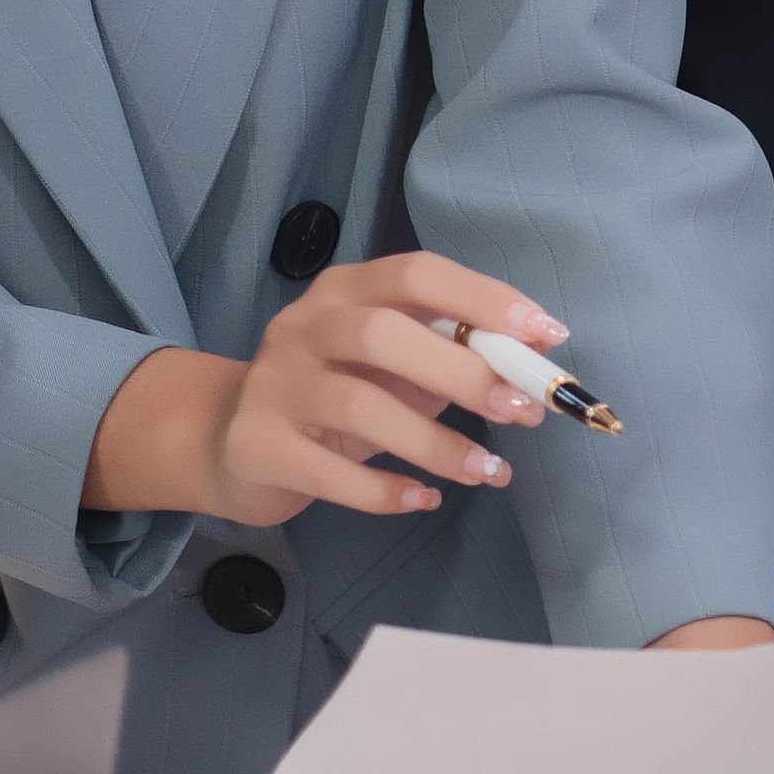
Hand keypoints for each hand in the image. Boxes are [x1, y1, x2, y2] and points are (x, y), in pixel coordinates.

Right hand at [87, 251, 561, 526]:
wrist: (225, 440)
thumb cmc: (331, 395)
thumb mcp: (389, 366)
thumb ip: (449, 358)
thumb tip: (533, 370)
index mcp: (345, 290)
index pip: (417, 274)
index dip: (484, 300)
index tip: (547, 336)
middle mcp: (303, 325)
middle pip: (384, 333)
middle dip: (464, 371)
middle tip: (523, 411)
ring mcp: (274, 385)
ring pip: (358, 406)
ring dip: (435, 443)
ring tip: (487, 473)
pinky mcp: (257, 446)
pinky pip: (329, 473)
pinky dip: (386, 491)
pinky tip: (426, 499)